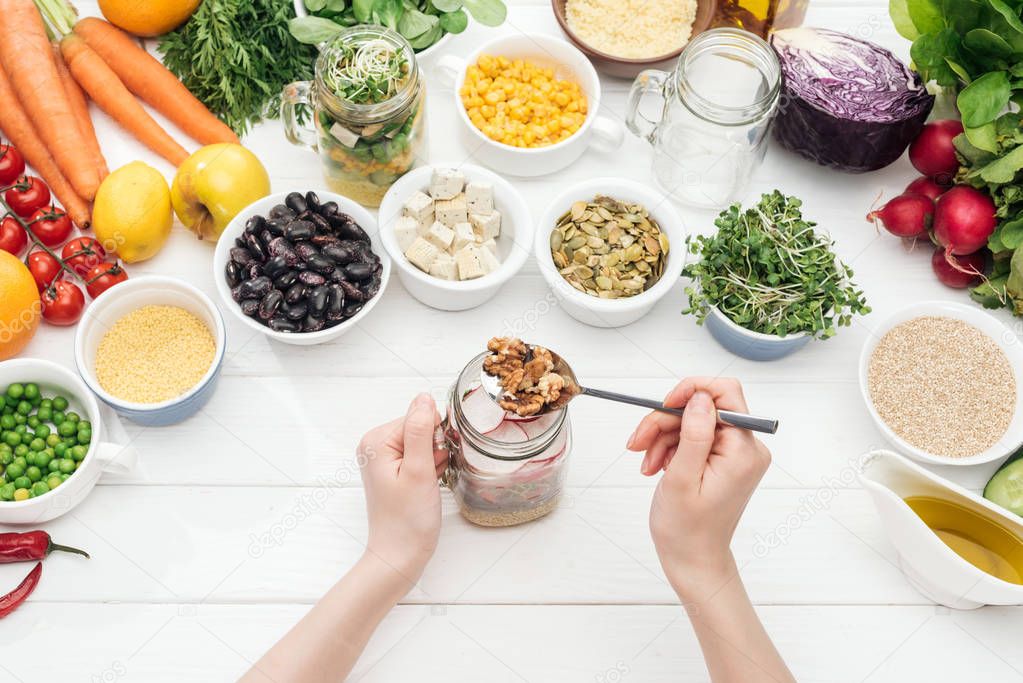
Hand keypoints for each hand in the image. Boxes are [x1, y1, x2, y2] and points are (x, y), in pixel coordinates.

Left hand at [357, 393, 446, 584]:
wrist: (399, 556)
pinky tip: (427, 485)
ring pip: (423, 442)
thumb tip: (424, 398)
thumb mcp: (418, 470)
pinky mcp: (393, 470)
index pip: (418, 417)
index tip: (433, 463)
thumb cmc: (408, 520)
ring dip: (434, 459)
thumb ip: (420, 430)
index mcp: (376, 440)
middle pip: (419, 427)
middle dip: (434, 448)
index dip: (434, 438)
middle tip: (430, 476)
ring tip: (427, 483)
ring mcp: (383, 458)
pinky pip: (419, 455)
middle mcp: (375, 445)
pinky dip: (430, 468)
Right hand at [627, 378, 770, 598]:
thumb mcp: (682, 477)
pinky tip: (656, 466)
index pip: (725, 394)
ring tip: (646, 463)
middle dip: (666, 421)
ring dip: (663, 437)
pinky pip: (694, 437)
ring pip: (693, 421)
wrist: (692, 560)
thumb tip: (700, 397)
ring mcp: (736, 454)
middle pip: (702, 408)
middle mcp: (747, 448)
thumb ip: (694, 433)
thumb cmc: (686, 529)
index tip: (663, 406)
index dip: (691, 391)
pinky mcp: (724, 460)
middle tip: (638, 442)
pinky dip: (670, 447)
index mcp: (744, 451)